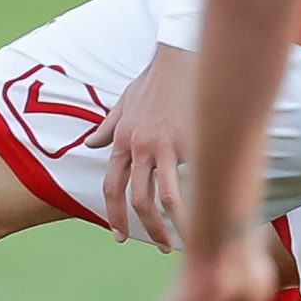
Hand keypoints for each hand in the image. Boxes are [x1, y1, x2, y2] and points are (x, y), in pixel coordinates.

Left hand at [86, 46, 192, 249]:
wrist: (181, 55)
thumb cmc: (155, 79)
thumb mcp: (124, 102)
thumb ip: (108, 127)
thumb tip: (90, 142)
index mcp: (123, 141)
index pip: (112, 188)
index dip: (114, 216)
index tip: (119, 236)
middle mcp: (141, 147)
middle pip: (138, 201)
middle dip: (147, 229)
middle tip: (160, 246)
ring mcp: (167, 146)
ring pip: (166, 198)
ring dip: (175, 226)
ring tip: (186, 241)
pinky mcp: (193, 141)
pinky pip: (196, 179)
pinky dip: (201, 201)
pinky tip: (210, 214)